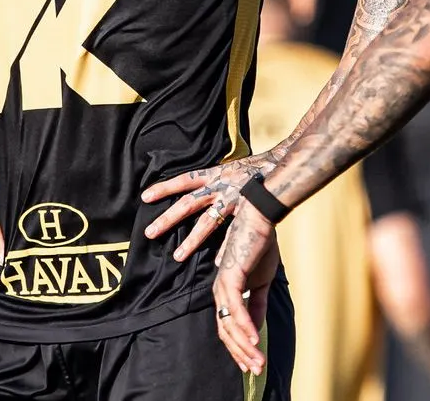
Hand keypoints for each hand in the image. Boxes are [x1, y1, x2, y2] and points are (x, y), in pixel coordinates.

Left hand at [141, 148, 280, 260]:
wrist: (284, 165)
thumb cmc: (261, 167)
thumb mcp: (235, 167)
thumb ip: (221, 177)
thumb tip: (206, 187)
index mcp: (216, 174)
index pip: (185, 180)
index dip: (165, 187)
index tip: (145, 196)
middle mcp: (221, 185)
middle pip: (188, 202)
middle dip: (168, 218)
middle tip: (148, 233)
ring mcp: (233, 199)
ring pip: (208, 221)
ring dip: (192, 240)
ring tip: (177, 257)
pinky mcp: (247, 209)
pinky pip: (233, 231)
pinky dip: (226, 247)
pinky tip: (218, 264)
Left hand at [212, 200, 278, 373]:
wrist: (260, 218)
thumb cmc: (260, 245)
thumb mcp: (260, 282)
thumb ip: (256, 304)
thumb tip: (256, 329)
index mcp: (225, 291)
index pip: (227, 327)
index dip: (239, 348)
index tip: (252, 364)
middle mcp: (220, 290)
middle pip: (225, 331)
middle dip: (241, 354)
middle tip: (256, 370)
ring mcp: (223, 284)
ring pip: (230, 324)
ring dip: (245, 346)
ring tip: (258, 362)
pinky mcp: (231, 277)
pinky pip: (237, 308)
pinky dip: (245, 326)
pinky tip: (255, 341)